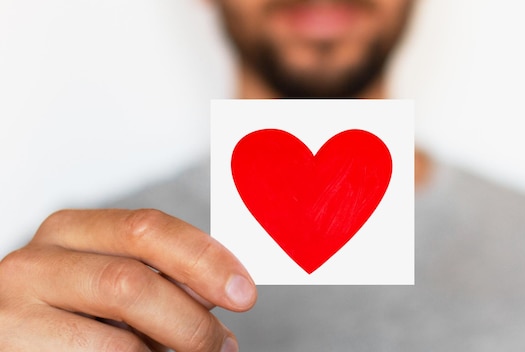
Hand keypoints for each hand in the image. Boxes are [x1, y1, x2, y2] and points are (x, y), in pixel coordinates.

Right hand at [0, 209, 255, 350]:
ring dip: (170, 350)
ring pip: (116, 337)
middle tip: (221, 345)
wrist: (15, 340)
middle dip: (191, 319)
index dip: (205, 259)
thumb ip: (159, 278)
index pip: (148, 228)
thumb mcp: (112, 282)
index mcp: (72, 230)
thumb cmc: (72, 313)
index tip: (244, 292)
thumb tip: (223, 290)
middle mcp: (37, 262)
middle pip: (131, 281)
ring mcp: (14, 311)